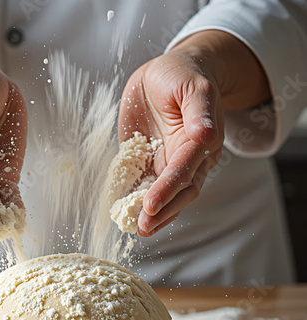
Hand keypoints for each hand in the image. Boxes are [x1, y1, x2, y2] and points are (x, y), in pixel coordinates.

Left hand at [119, 51, 223, 236]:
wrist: (166, 74)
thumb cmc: (181, 76)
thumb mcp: (192, 86)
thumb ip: (199, 109)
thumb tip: (206, 134)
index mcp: (201, 142)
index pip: (185, 170)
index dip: (168, 188)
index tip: (151, 204)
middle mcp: (187, 158)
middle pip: (180, 191)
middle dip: (163, 210)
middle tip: (143, 226)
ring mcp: (168, 163)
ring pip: (166, 195)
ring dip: (154, 214)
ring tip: (138, 229)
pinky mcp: (150, 163)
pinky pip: (146, 186)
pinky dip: (138, 201)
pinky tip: (127, 215)